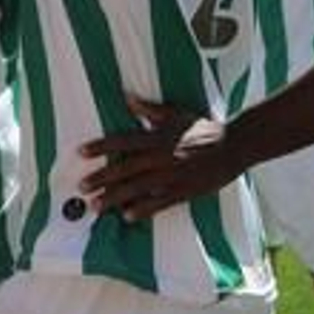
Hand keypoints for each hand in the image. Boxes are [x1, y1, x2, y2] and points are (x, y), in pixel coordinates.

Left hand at [79, 95, 239, 220]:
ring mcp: (171, 176)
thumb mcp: (176, 114)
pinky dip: (143, 210)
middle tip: (81, 187)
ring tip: (95, 206)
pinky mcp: (182, 191)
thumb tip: (127, 97)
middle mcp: (161, 157)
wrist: (233, 146)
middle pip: (124, 169)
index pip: (122, 141)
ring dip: (114, 198)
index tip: (80, 152)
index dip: (100, 147)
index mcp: (157, 137)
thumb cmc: (203, 128)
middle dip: (101, 179)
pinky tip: (128, 217)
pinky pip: (158, 203)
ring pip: (136, 189)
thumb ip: (150, 109)